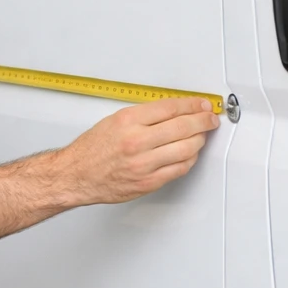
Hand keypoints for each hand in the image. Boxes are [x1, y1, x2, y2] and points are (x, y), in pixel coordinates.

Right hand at [56, 98, 218, 205]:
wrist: (77, 175)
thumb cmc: (92, 149)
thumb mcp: (114, 120)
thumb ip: (144, 116)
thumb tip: (174, 111)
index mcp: (128, 121)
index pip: (171, 108)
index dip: (192, 105)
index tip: (201, 104)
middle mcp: (136, 141)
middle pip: (184, 126)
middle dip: (204, 121)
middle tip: (210, 119)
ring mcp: (144, 164)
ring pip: (187, 148)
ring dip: (200, 140)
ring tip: (201, 135)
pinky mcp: (148, 182)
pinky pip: (180, 169)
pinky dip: (190, 159)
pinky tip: (190, 153)